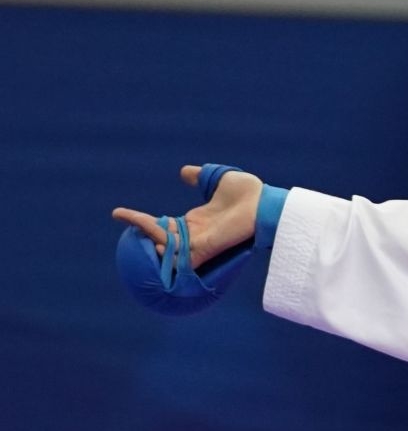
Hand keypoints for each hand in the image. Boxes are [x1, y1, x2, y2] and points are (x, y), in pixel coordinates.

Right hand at [112, 165, 262, 272]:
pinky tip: (155, 244)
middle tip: (120, 214)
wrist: (265, 201)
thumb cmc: (248, 193)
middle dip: (141, 227)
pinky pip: (184, 257)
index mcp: (196, 221)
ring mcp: (201, 243)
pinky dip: (170, 254)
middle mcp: (195, 235)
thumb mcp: (218, 179)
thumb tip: (183, 172)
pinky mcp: (209, 248)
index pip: (163, 225)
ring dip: (151, 237)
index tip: (118, 213)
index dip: (141, 220)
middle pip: (161, 236)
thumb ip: (200, 177)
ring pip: (168, 246)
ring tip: (134, 223)